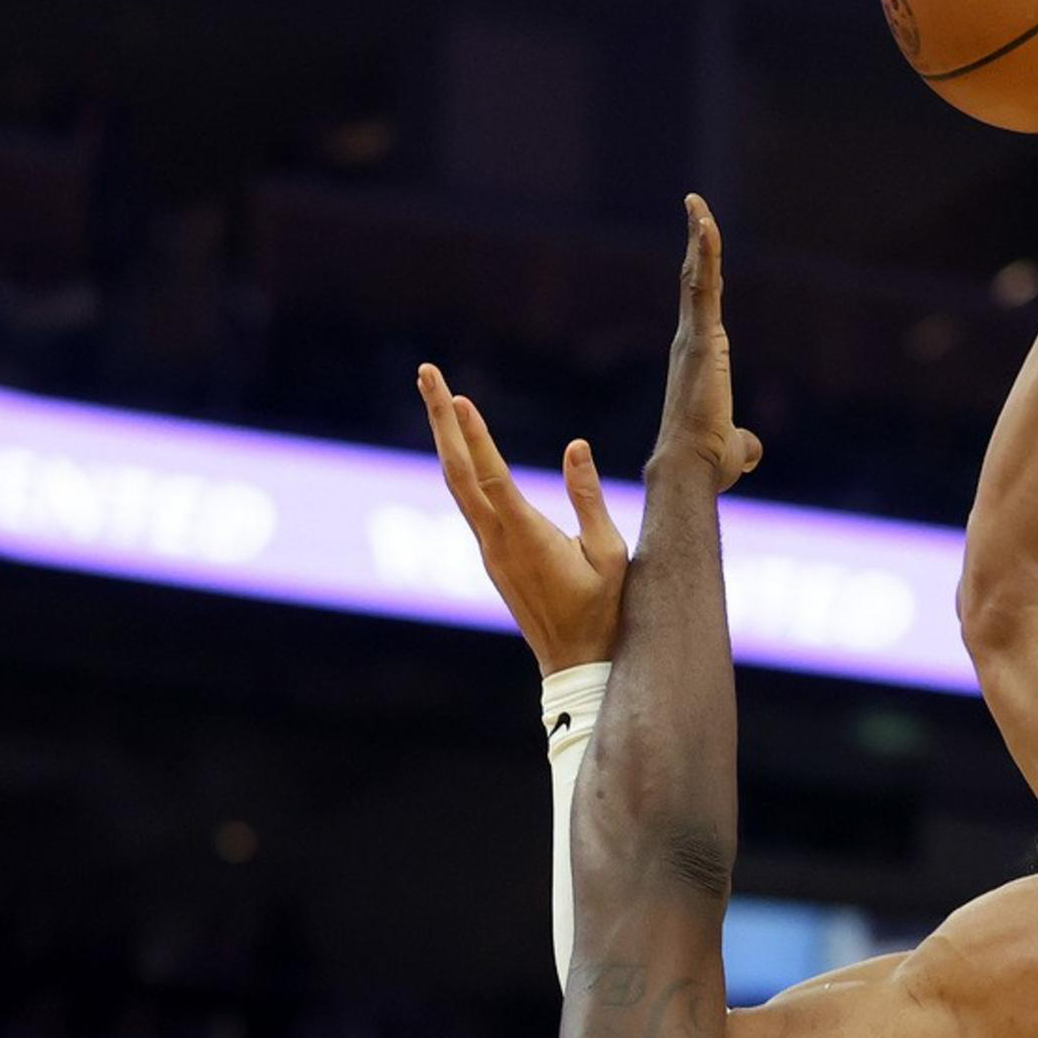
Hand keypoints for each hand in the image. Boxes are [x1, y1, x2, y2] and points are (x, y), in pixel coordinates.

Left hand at [420, 362, 626, 673]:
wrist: (577, 664)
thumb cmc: (604, 611)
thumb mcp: (610, 554)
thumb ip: (588, 499)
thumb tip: (575, 446)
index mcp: (526, 537)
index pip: (491, 477)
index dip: (474, 436)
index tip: (460, 397)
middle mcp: (496, 540)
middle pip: (457, 472)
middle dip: (441, 420)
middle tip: (427, 373)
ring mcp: (488, 549)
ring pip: (457, 485)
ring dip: (446, 438)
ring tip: (438, 396)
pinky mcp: (492, 554)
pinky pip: (469, 501)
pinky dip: (460, 464)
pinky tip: (458, 445)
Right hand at [659, 194, 764, 491]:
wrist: (691, 469)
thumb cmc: (707, 462)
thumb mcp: (732, 448)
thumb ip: (742, 443)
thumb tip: (750, 453)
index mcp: (700, 358)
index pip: (703, 305)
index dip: (704, 272)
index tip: (702, 242)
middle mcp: (690, 342)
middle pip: (695, 281)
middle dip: (696, 242)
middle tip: (695, 205)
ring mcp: (693, 338)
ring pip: (696, 277)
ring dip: (698, 238)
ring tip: (697, 202)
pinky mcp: (701, 339)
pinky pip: (702, 287)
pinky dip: (703, 254)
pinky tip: (704, 224)